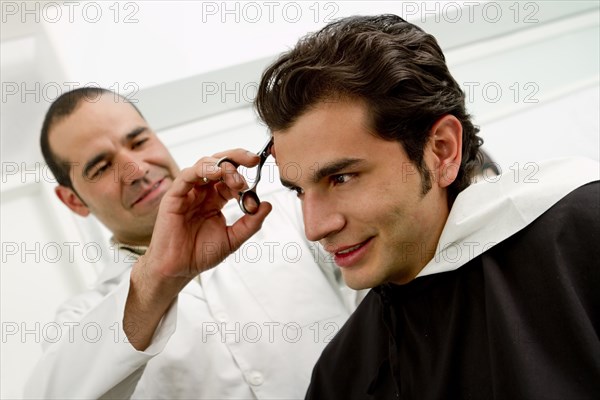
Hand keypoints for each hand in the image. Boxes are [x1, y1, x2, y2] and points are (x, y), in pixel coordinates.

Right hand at [144, 148, 271, 280]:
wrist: (179, 269)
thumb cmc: (200, 254)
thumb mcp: (233, 238)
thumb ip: (250, 223)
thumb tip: (267, 205)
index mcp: (216, 199)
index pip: (232, 179)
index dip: (245, 182)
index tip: (254, 196)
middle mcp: (202, 192)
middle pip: (220, 164)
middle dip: (237, 158)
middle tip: (252, 160)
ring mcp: (188, 192)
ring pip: (204, 165)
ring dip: (222, 166)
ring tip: (235, 178)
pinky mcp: (174, 196)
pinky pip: (187, 176)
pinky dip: (202, 169)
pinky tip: (215, 172)